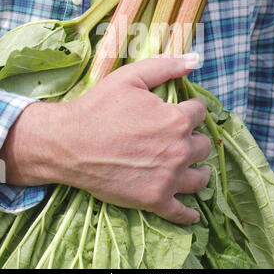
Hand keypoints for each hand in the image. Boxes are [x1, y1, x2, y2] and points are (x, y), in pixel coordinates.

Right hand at [1, 55, 210, 224]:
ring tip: (191, 168)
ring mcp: (168, 178)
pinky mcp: (155, 200)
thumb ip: (165, 66)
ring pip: (200, 178)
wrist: (69, 143)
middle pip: (204, 145)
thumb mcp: (131, 77)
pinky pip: (182, 213)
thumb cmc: (99, 107)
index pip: (199, 112)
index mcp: (176, 119)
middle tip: (179, 137)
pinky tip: (192, 213)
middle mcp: (179, 150)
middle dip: (194, 138)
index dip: (190, 108)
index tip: (182, 110)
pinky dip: (189, 214)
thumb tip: (195, 59)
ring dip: (198, 170)